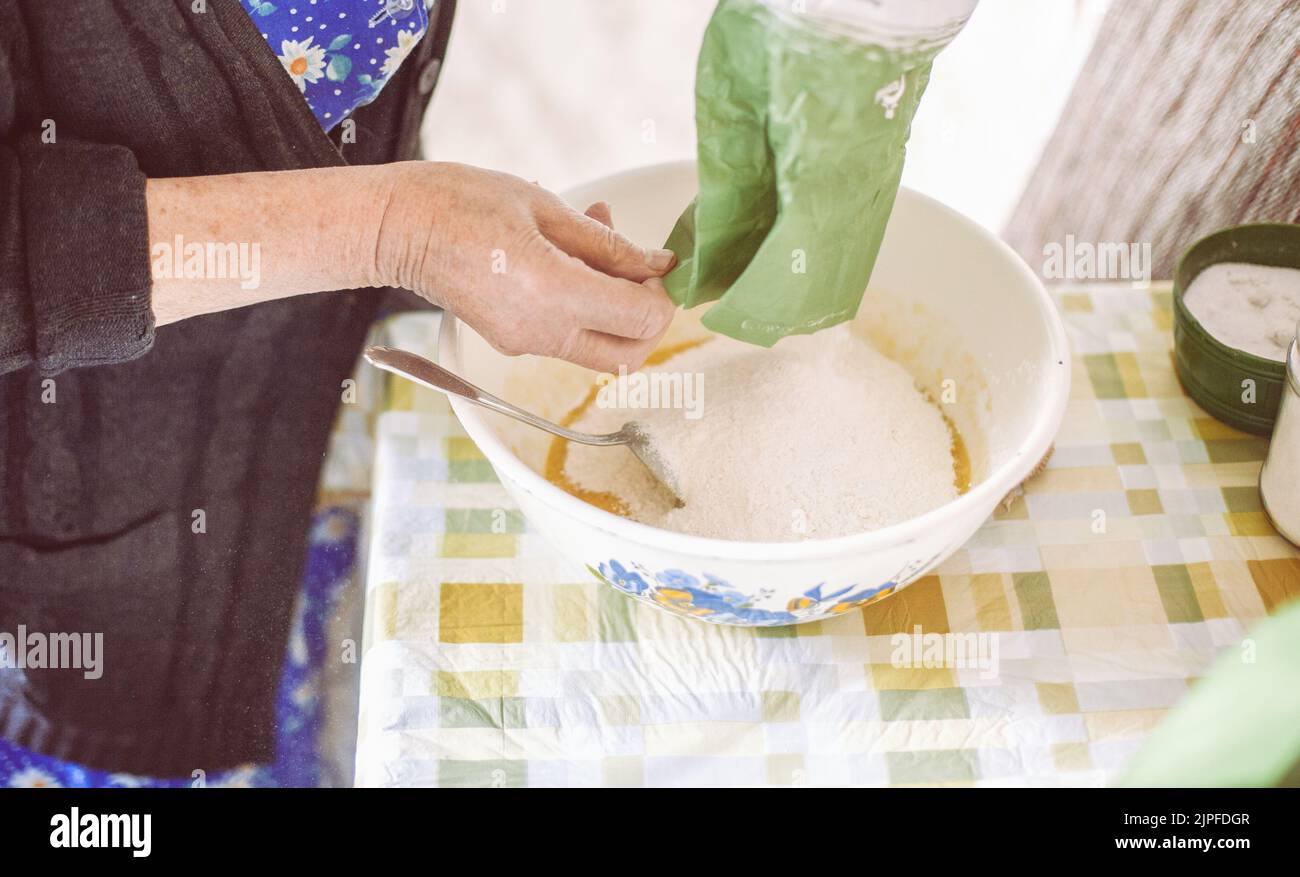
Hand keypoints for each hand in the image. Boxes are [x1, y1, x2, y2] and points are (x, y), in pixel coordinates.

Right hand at [373, 161, 676, 371]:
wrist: (394, 228)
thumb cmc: (459, 202)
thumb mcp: (544, 207)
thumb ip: (607, 244)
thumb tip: (656, 265)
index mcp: (553, 293)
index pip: (643, 319)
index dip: (661, 292)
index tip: (653, 261)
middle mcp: (543, 331)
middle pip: (630, 356)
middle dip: (648, 317)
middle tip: (637, 268)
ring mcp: (526, 344)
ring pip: (601, 351)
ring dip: (615, 308)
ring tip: (593, 243)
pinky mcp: (513, 343)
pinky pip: (568, 337)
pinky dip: (583, 306)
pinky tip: (567, 257)